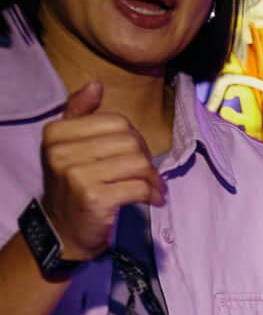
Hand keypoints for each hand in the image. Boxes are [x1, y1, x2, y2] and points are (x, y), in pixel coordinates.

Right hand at [38, 81, 164, 261]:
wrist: (63, 230)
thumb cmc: (73, 186)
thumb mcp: (68, 146)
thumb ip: (79, 114)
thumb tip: (95, 84)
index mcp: (57, 132)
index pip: (117, 122)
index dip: (136, 139)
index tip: (137, 156)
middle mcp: (62, 151)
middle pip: (130, 142)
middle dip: (147, 160)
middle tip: (149, 176)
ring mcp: (77, 174)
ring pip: (138, 163)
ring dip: (154, 179)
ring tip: (154, 189)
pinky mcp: (95, 198)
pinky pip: (139, 187)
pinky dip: (152, 194)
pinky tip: (153, 200)